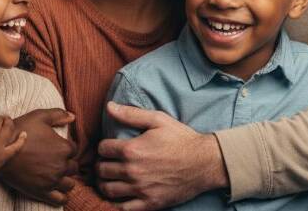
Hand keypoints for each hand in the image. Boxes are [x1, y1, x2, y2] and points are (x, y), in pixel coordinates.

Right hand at [0, 108, 76, 205]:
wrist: (1, 150)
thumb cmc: (21, 131)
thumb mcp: (39, 116)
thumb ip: (58, 115)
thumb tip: (73, 117)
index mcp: (63, 148)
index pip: (74, 149)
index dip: (67, 147)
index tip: (58, 147)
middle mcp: (61, 166)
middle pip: (73, 167)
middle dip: (67, 163)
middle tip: (56, 160)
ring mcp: (52, 180)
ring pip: (69, 184)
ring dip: (66, 178)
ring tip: (57, 174)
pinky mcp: (42, 192)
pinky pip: (61, 199)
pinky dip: (63, 196)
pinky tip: (58, 190)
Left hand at [97, 102, 227, 210]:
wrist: (205, 162)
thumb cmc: (182, 139)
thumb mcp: (158, 119)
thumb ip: (131, 114)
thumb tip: (109, 106)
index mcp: (132, 149)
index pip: (102, 149)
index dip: (104, 147)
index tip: (109, 148)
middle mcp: (133, 171)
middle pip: (102, 170)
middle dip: (102, 164)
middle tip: (108, 163)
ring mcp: (141, 189)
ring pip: (108, 190)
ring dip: (105, 183)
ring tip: (110, 179)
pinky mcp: (150, 203)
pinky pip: (123, 208)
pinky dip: (116, 203)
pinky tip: (120, 196)